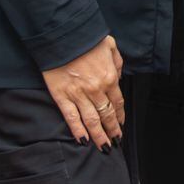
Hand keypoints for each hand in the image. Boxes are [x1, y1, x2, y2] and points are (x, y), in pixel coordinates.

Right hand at [41, 35, 124, 149]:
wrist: (63, 35)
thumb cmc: (87, 39)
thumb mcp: (111, 47)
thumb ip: (117, 64)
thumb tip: (117, 78)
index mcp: (110, 77)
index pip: (117, 103)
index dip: (120, 116)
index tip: (121, 125)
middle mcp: (96, 89)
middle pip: (106, 115)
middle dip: (112, 130)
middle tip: (115, 142)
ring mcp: (78, 94)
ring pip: (91, 121)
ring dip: (99, 136)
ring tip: (104, 147)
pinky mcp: (62, 96)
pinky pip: (71, 117)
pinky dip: (78, 130)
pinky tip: (83, 140)